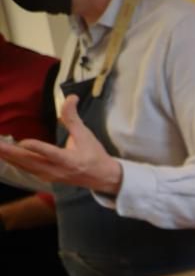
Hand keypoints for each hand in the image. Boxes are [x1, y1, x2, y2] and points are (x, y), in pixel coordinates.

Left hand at [0, 95, 122, 194]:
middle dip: (12, 152)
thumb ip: (73, 118)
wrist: (104, 178)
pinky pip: (27, 170)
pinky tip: (5, 156)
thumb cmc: (95, 155)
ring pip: (26, 166)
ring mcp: (50, 175)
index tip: (23, 142)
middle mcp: (57, 170)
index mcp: (69, 160)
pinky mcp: (46, 177)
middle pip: (31, 161)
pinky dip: (15, 162)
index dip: (37, 148)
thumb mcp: (86, 135)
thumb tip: (70, 97)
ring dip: (9, 157)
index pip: (51, 154)